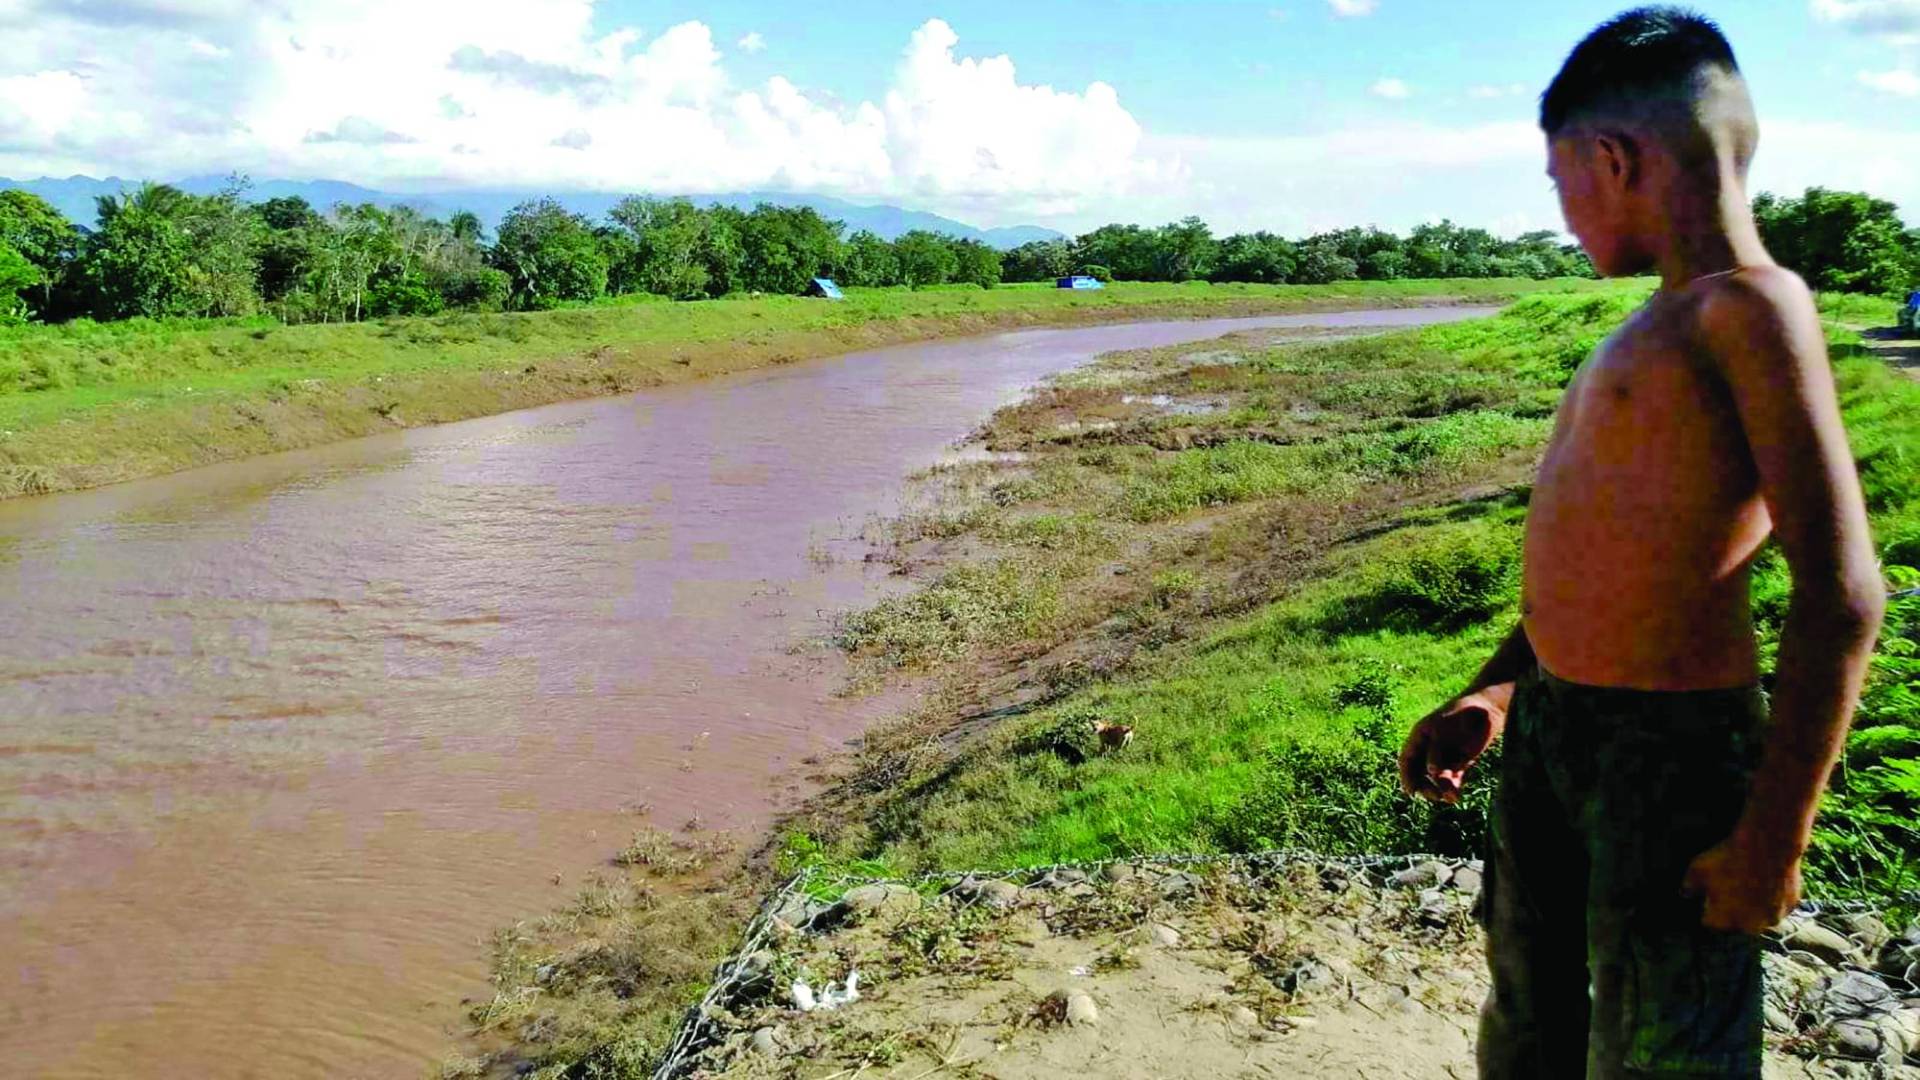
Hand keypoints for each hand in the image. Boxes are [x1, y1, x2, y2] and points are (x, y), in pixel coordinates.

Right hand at [1398, 693, 1503, 804]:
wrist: (1488, 708)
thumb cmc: (1463, 711)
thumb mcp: (1444, 729)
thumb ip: (1436, 751)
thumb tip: (1431, 772)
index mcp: (1420, 735)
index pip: (1407, 759)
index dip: (1406, 776)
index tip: (1411, 791)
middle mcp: (1430, 747)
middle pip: (1419, 772)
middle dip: (1424, 786)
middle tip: (1434, 796)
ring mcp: (1445, 754)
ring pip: (1436, 778)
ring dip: (1441, 789)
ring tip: (1451, 797)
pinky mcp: (1461, 761)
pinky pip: (1453, 777)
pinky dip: (1453, 786)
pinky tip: (1455, 795)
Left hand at [1682, 830, 1802, 933]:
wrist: (1767, 847)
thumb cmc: (1728, 859)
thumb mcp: (1697, 869)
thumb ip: (1689, 886)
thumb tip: (1685, 894)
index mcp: (1723, 921)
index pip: (1710, 921)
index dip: (1708, 907)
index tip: (1709, 894)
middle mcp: (1749, 926)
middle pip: (1737, 922)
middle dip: (1733, 910)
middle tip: (1731, 886)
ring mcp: (1773, 918)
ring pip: (1760, 916)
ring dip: (1755, 906)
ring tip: (1750, 882)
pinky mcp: (1791, 907)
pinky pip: (1778, 906)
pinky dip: (1773, 897)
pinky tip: (1767, 880)